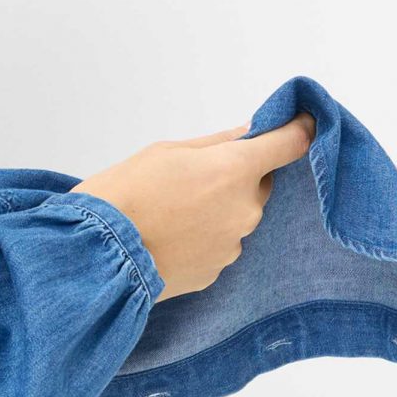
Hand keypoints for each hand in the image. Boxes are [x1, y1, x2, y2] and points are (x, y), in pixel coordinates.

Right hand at [71, 113, 316, 299]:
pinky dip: (202, 239)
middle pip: (258, 185)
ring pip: (236, 218)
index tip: (301, 124)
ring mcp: (232, 245)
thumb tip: (248, 135)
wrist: (96, 257)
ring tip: (172, 214)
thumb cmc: (122, 195)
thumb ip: (216, 144)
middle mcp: (244, 210)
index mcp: (235, 170)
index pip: (291, 143)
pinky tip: (170, 237)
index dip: (299, 130)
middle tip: (191, 180)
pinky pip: (219, 246)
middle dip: (235, 179)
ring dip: (216, 211)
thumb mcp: (165, 152)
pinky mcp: (215, 273)